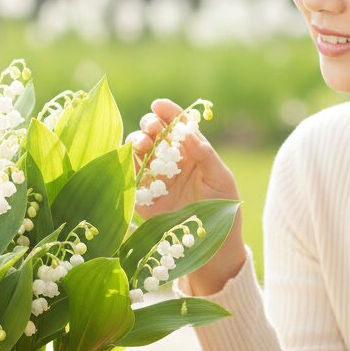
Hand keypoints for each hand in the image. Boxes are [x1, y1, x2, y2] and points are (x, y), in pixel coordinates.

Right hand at [127, 98, 241, 225]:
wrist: (213, 245)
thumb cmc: (223, 208)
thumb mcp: (221, 179)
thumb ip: (205, 155)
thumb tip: (188, 132)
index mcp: (191, 151)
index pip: (178, 125)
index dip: (168, 112)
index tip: (159, 105)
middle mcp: (171, 160)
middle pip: (154, 134)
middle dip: (149, 125)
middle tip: (152, 127)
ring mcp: (155, 177)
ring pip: (138, 151)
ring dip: (137, 141)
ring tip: (143, 144)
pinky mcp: (143, 196)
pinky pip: (130, 176)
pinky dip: (126, 165)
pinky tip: (129, 160)